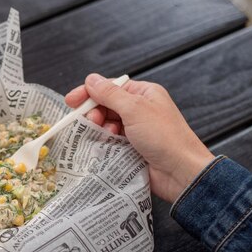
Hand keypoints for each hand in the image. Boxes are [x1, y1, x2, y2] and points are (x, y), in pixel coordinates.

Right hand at [65, 73, 214, 202]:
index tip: (71, 101)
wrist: (180, 172)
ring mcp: (135, 131)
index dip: (89, 93)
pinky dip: (104, 144)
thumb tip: (91, 80)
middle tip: (92, 122)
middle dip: (95, 114)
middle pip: (106, 106)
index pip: (110, 88)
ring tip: (105, 136)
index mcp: (144, 94)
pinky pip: (109, 142)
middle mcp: (139, 110)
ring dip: (101, 130)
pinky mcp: (131, 149)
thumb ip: (110, 94)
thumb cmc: (165, 137)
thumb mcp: (135, 109)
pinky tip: (106, 147)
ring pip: (106, 126)